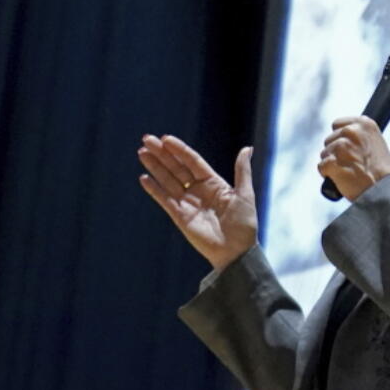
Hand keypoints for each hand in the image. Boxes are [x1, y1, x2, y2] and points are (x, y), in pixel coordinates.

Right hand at [138, 135, 256, 270]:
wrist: (236, 251)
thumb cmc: (245, 223)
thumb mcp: (245, 194)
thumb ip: (242, 170)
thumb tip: (247, 147)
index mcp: (213, 182)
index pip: (192, 161)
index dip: (179, 150)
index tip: (166, 138)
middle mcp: (198, 190)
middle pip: (176, 167)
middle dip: (162, 153)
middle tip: (147, 139)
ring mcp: (187, 202)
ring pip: (168, 180)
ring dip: (155, 166)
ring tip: (142, 152)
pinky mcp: (179, 216)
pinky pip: (164, 199)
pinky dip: (154, 189)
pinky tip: (144, 177)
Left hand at [317, 116, 389, 200]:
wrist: (384, 191)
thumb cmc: (382, 172)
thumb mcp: (376, 144)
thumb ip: (359, 136)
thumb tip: (343, 137)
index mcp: (364, 124)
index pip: (337, 124)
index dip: (340, 137)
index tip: (348, 148)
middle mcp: (352, 131)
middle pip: (329, 139)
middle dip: (335, 152)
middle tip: (350, 164)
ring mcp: (341, 146)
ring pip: (324, 153)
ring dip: (332, 163)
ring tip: (349, 172)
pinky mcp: (332, 161)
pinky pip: (321, 166)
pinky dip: (328, 174)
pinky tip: (341, 179)